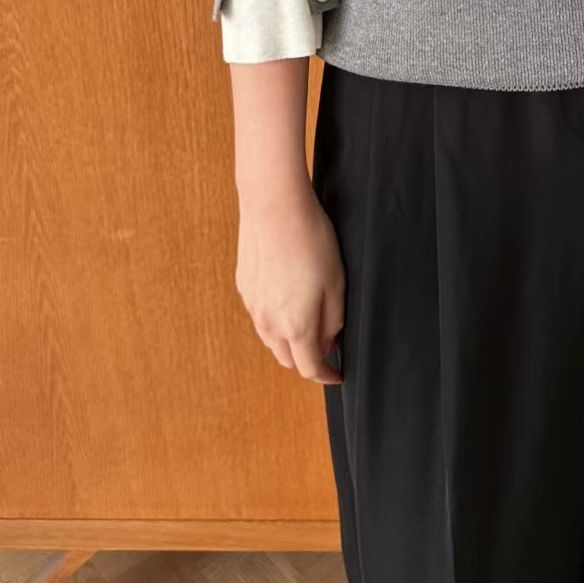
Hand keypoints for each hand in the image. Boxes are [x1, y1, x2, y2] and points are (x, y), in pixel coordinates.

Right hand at [235, 180, 345, 385]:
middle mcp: (269, 323)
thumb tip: (329, 343)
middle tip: (327, 346)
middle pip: (287, 358)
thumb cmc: (311, 241)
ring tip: (309, 321)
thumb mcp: (337, 283)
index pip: (310, 368)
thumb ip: (333, 321)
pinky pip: (261, 315)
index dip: (327, 375)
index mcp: (296, 326)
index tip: (338, 374)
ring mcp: (253, 306)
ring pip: (271, 339)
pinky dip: (275, 318)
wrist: (274, 207)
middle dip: (307, 358)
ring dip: (289, 340)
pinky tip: (288, 296)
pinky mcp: (244, 287)